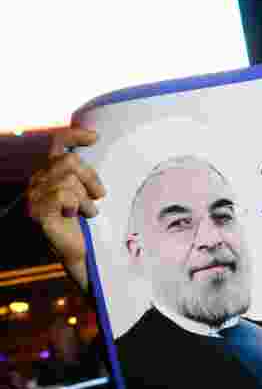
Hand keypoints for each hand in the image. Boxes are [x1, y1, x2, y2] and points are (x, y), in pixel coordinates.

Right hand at [25, 127, 104, 290]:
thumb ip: (86, 174)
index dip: (74, 135)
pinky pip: (63, 195)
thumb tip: (99, 148)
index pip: (57, 143)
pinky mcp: (38, 212)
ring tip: (87, 212)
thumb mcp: (88, 193)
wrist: (81, 253)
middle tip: (98, 196)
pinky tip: (77, 216)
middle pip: (69, 160)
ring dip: (86, 198)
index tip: (96, 137)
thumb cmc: (87, 223)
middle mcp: (38, 181)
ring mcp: (35, 196)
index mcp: (50, 173)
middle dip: (91, 178)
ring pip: (68, 179)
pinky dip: (78, 205)